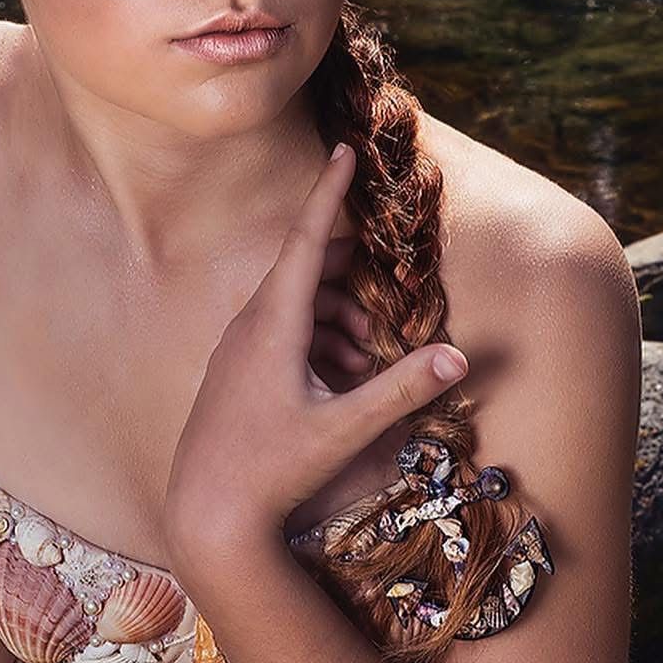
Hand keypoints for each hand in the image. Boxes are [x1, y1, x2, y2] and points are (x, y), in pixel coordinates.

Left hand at [164, 142, 466, 562]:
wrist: (206, 514)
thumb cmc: (270, 471)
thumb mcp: (345, 430)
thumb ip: (401, 389)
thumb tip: (457, 357)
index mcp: (273, 323)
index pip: (307, 239)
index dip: (329, 192)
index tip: (344, 148)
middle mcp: (249, 325)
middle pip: (307, 270)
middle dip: (352, 269)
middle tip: (387, 275)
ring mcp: (237, 348)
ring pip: (297, 306)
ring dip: (339, 316)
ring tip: (368, 355)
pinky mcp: (235, 372)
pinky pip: (281, 334)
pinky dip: (318, 340)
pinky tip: (341, 377)